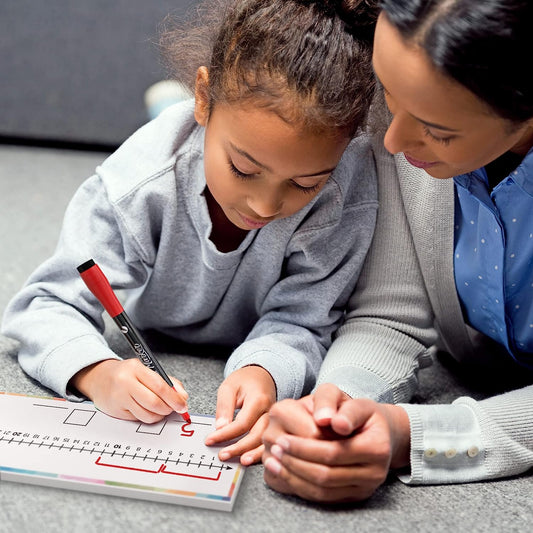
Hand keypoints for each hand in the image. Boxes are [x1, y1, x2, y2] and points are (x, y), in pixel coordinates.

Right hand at [70, 358, 188, 422]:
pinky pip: (138, 419)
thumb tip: (182, 397)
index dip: (174, 398)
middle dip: (168, 409)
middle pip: (154, 402)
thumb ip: (167, 381)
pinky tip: (146, 409)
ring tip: (160, 409)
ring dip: (159, 415)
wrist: (99, 378)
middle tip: (173, 409)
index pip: (160, 386)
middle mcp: (125, 382)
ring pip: (147, 414)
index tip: (183, 404)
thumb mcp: (146, 370)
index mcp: (135, 368)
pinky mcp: (115, 411)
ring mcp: (119, 398)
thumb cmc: (127, 374)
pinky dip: (147, 416)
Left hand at [205, 365, 275, 465]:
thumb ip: (224, 406)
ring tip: (241, 461)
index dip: (226, 434)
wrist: (262, 376)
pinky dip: (262, 453)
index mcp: (258, 399)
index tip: (210, 440)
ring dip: (255, 454)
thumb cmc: (245, 380)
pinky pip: (270, 442)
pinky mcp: (275, 427)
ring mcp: (275, 420)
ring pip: (267, 442)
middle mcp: (270, 411)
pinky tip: (252, 458)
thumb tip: (221, 428)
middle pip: (257, 435)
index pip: (242, 423)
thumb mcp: (229, 387)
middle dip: (240, 448)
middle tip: (222, 455)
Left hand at [262, 383, 410, 501]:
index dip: (304, 447)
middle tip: (275, 448)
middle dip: (296, 462)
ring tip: (274, 460)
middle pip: (326, 474)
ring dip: (294, 476)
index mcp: (377, 447)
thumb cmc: (360, 413)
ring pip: (322, 490)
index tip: (282, 437)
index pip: (333, 452)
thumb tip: (327, 420)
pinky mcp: (354, 496)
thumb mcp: (349, 398)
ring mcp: (365, 488)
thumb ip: (334, 403)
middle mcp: (375, 472)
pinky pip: (323, 497)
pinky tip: (284, 472)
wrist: (380, 433)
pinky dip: (300, 486)